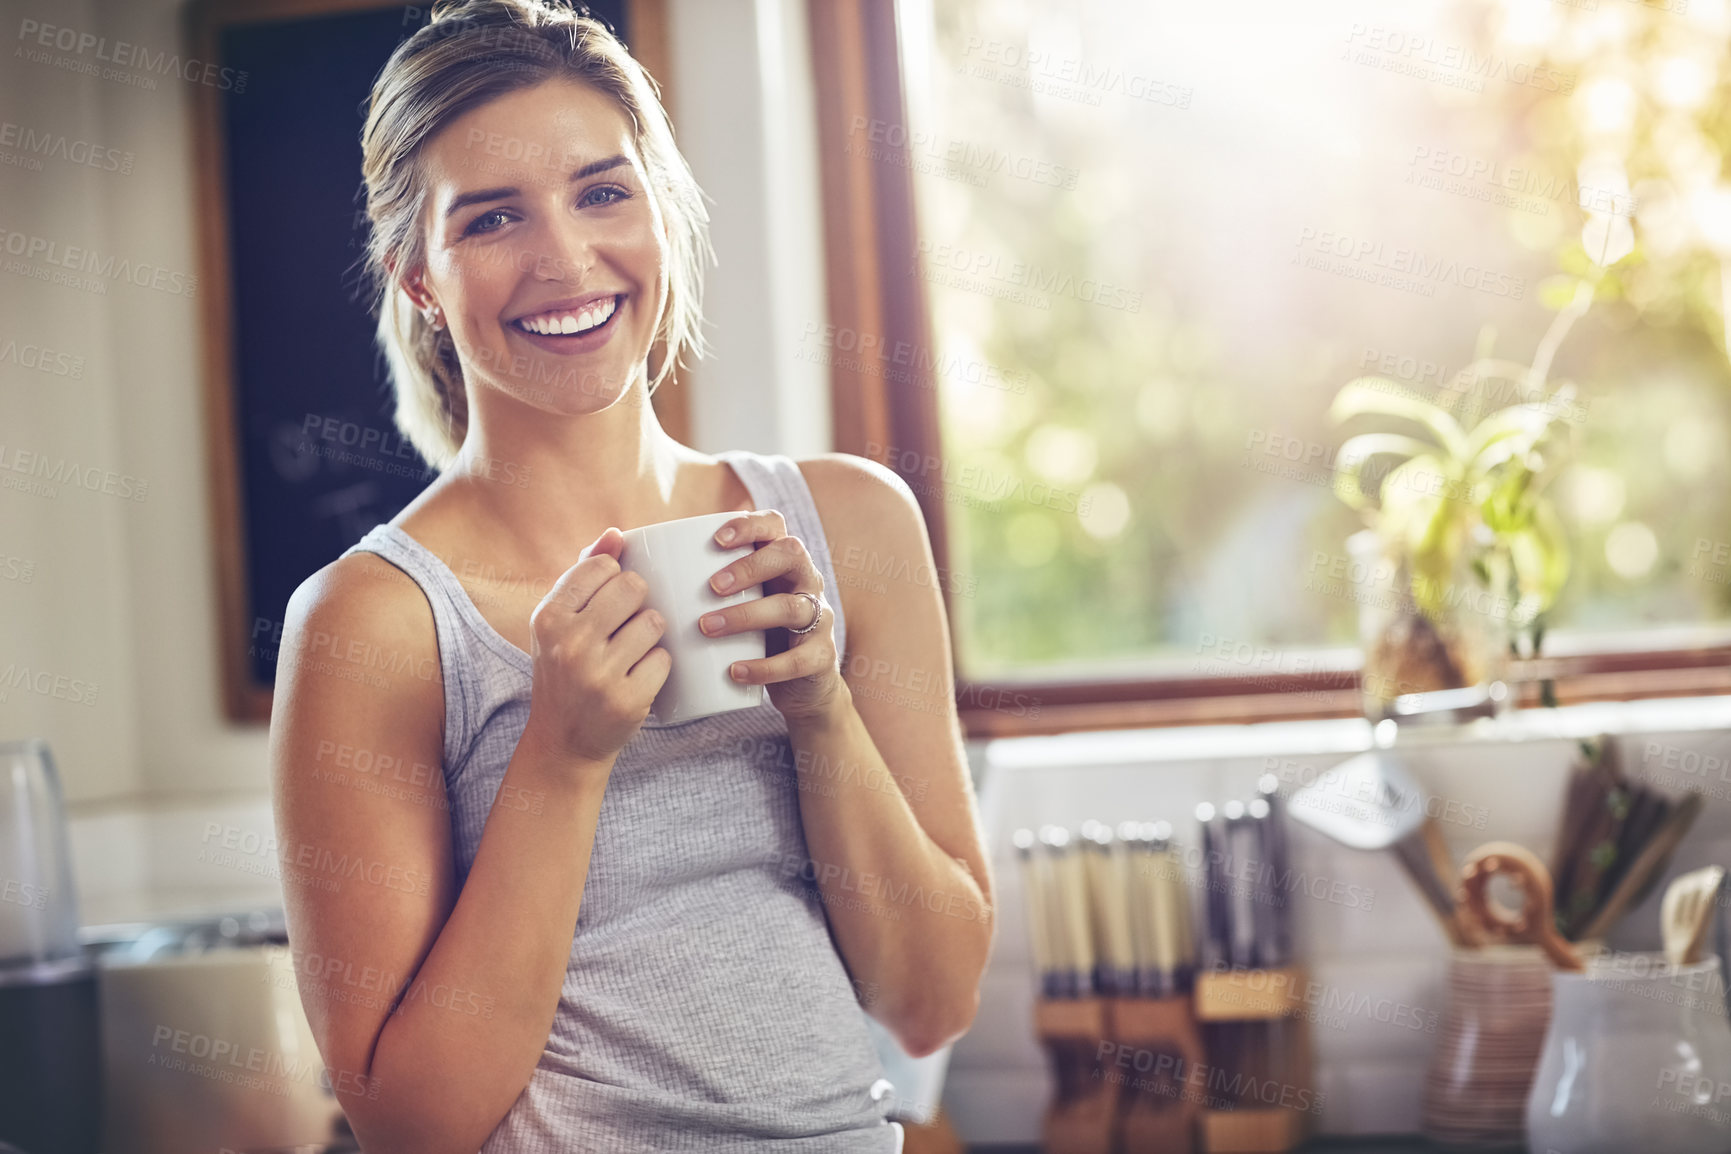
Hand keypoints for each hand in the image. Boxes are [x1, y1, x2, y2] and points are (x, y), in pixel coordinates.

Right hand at [519, 528, 670, 766]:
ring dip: (652, 635)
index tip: (609, 600)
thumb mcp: (560, 622)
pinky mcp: (626, 701)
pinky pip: (665, 660)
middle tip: (627, 624)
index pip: (603, 567)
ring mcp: (597, 674)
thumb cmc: (565, 668)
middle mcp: (569, 643)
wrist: (563, 740)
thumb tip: (616, 533)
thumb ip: (585, 573)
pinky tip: (640, 676)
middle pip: (634, 587)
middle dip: (639, 601)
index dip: (617, 578)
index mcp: (549, 616)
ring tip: (632, 651)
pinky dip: (659, 666)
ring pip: (654, 623)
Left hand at [700, 511, 847, 722]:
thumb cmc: (749, 637)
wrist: (798, 690)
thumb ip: (686, 580)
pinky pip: (799, 659)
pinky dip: (765, 667)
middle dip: (751, 566)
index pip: (775, 525)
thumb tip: (619, 545)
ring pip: (793, 606)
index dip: (749, 525)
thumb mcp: (730, 605)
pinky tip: (734, 672)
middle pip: (791, 554)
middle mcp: (806, 581)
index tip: (715, 540)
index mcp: (781, 561)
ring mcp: (819, 618)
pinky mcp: (821, 658)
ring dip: (748, 614)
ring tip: (708, 628)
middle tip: (711, 587)